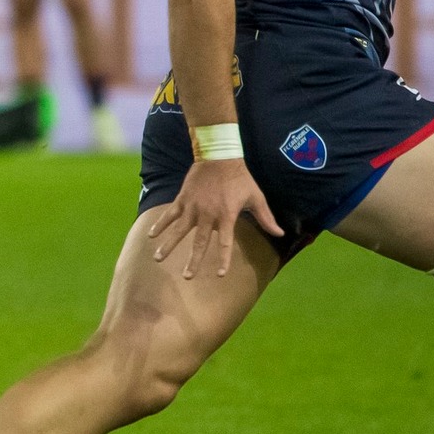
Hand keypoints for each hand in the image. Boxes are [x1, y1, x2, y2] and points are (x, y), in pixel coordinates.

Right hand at [146, 158, 283, 278]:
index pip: (224, 243)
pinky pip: (169, 214)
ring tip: (158, 258)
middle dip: (192, 261)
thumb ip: (266, 218)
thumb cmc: (240, 178)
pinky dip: (160, 224)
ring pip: (179, 230)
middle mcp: (208, 215)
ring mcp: (193, 207)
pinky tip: (151, 235)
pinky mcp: (183, 199)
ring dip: (168, 245)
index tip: (219, 275)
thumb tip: (281, 234)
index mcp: (226, 216)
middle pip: (199, 243)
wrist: (219, 156)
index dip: (223, 260)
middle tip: (187, 277)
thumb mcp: (256, 198)